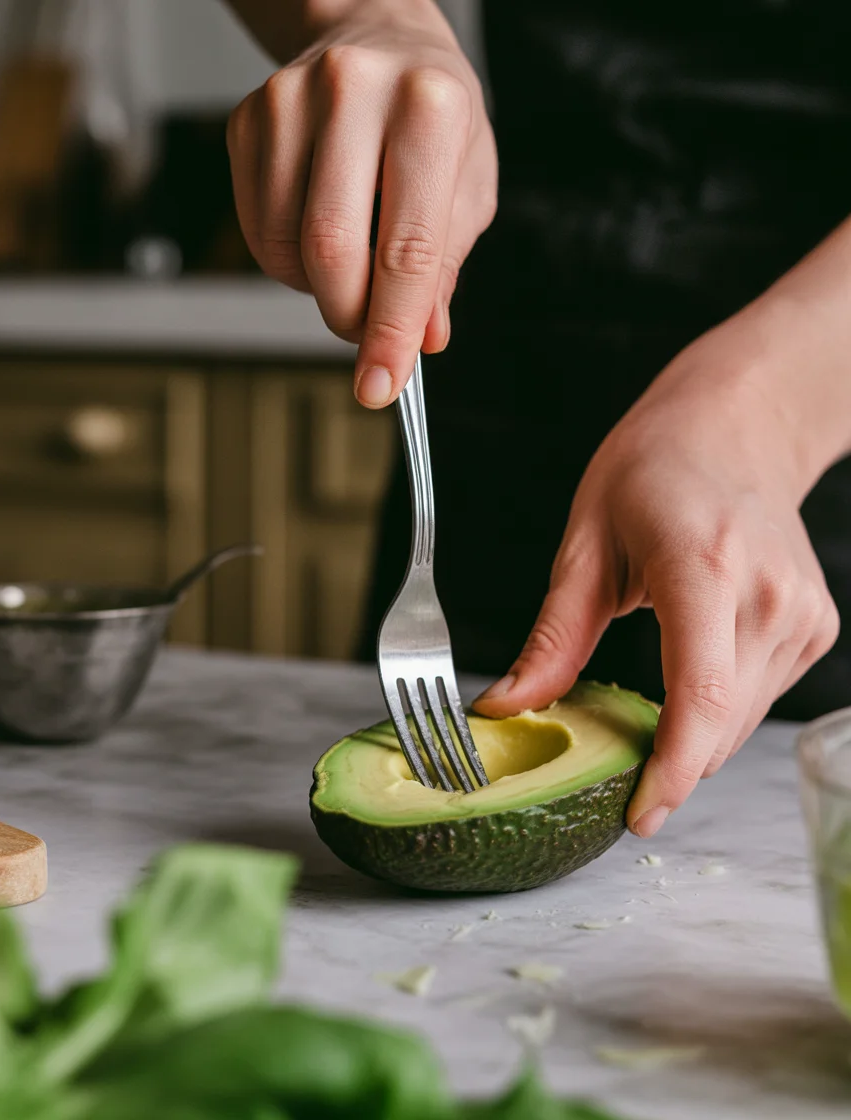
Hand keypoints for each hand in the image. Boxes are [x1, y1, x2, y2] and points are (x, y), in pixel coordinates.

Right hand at [227, 0, 496, 407]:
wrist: (378, 37)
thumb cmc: (433, 116)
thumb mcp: (468, 186)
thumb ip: (444, 265)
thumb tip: (422, 337)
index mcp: (430, 109)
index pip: (407, 248)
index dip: (392, 330)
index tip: (380, 385)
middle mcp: (355, 93)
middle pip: (332, 250)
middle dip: (348, 316)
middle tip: (366, 331)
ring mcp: (289, 100)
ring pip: (286, 245)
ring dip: (317, 289)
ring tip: (350, 269)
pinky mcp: (248, 118)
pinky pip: (256, 228)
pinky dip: (286, 262)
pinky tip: (316, 239)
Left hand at [474, 320, 839, 837]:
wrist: (736, 428)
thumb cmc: (653, 469)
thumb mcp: (585, 543)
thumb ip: (553, 638)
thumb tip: (505, 709)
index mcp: (702, 566)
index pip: (699, 694)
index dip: (669, 770)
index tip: (637, 816)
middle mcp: (767, 595)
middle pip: (718, 726)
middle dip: (663, 766)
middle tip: (608, 771)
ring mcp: (802, 614)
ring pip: (739, 724)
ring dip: (688, 741)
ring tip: (642, 717)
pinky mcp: (816, 628)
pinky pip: (757, 700)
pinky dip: (714, 712)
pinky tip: (683, 681)